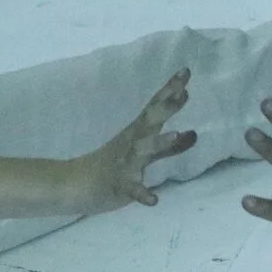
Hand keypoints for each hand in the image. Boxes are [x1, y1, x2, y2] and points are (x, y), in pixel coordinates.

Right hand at [74, 70, 196, 213]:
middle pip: (150, 121)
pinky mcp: (120, 184)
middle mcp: (133, 142)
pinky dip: (143, 193)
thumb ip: (170, 146)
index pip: (156, 107)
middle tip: (183, 90)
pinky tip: (154, 200)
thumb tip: (195, 134)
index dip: (171, 89)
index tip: (186, 71)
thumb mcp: (144, 152)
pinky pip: (132, 189)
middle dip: (166, 106)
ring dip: (159, 142)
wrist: (76, 183)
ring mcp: (125, 162)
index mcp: (138, 132)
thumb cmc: (115, 164)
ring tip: (177, 134)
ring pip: (143, 150)